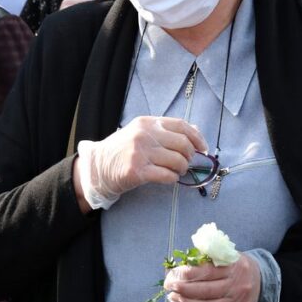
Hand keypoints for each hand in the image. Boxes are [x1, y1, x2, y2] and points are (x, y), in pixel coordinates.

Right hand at [77, 116, 205, 207]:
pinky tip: (168, 178)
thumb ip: (164, 131)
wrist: (98, 166)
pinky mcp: (137, 171)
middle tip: (185, 163)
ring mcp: (140, 152)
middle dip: (189, 157)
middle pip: (182, 144)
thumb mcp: (141, 133)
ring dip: (181, 169)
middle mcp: (144, 135)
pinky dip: (172, 178)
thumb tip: (196, 132)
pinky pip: (167, 175)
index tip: (203, 148)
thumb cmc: (122, 150)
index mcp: (147, 122)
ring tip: (176, 171)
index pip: (181, 125)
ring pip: (177, 161)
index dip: (196, 137)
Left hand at [164, 252, 260, 301]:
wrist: (261, 281)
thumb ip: (205, 256)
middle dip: (182, 290)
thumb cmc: (235, 266)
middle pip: (205, 291)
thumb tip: (180, 263)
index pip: (206, 271)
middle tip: (168, 287)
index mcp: (235, 267)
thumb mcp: (225, 255)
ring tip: (173, 298)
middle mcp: (238, 286)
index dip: (186, 274)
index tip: (172, 274)